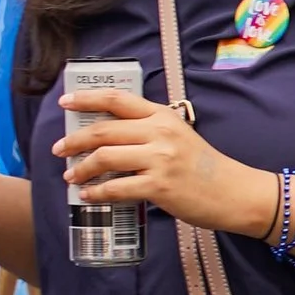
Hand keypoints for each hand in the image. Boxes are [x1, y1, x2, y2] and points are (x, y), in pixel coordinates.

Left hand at [61, 96, 277, 241]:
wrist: (235, 192)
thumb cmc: (205, 167)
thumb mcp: (179, 136)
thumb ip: (149, 131)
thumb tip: (108, 138)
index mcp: (162, 116)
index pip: (117, 99)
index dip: (86, 98)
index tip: (64, 102)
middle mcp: (159, 133)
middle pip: (103, 130)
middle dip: (73, 140)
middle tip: (59, 149)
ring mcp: (159, 159)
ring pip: (104, 158)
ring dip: (81, 168)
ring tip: (71, 175)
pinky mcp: (159, 186)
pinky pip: (116, 188)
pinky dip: (97, 192)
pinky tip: (89, 195)